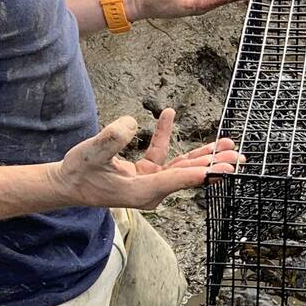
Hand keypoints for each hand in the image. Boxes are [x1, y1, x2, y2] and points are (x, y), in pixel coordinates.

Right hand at [49, 108, 241, 209]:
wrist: (67, 184)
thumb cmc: (77, 172)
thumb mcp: (90, 153)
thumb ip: (110, 138)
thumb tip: (132, 122)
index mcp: (141, 191)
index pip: (175, 179)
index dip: (200, 173)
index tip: (224, 170)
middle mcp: (150, 190)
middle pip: (187, 176)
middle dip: (214, 165)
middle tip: (238, 158)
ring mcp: (149, 182)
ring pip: (182, 167)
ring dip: (203, 155)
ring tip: (227, 145)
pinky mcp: (145, 174)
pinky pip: (163, 155)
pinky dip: (166, 135)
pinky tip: (168, 114)